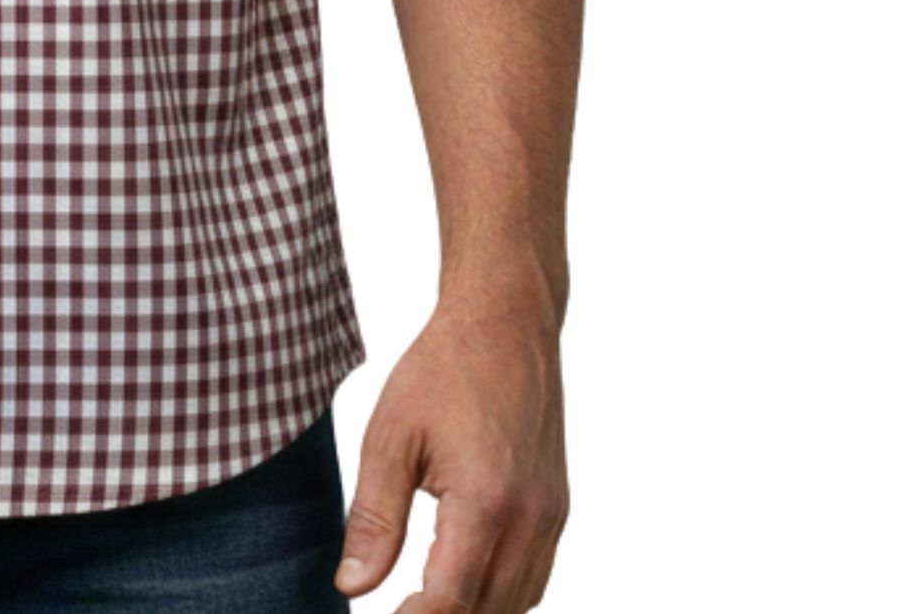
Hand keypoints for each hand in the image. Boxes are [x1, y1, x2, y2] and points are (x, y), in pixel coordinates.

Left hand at [333, 294, 568, 610]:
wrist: (506, 324)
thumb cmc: (443, 370)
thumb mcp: (391, 436)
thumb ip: (374, 519)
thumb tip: (352, 587)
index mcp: (486, 501)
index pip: (451, 600)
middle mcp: (530, 519)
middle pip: (487, 611)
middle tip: (395, 609)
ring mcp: (551, 517)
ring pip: (517, 602)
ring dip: (473, 611)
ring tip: (421, 601)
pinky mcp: (557, 510)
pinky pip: (534, 577)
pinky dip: (500, 593)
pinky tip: (463, 583)